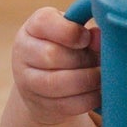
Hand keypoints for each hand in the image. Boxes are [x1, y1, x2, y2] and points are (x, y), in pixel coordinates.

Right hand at [11, 6, 99, 125]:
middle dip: (82, 59)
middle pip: (51, 54)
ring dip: (87, 80)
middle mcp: (24, 51)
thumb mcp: (76, 35)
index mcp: (34, 26)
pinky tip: (99, 93)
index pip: (44, 22)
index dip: (70, 31)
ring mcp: (27, 80)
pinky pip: (65, 104)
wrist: (49, 84)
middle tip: (101, 61)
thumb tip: (99, 38)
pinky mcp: (39, 104)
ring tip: (102, 77)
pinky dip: (88, 99)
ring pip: (56, 82)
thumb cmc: (69, 49)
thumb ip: (88, 34)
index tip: (87, 39)